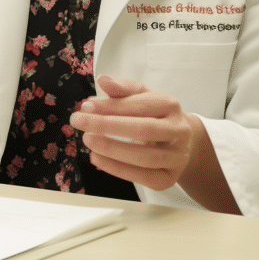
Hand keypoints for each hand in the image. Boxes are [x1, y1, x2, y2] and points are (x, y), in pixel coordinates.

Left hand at [68, 75, 194, 190]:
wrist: (179, 143)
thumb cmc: (155, 116)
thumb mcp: (141, 97)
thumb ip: (122, 88)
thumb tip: (104, 80)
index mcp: (171, 105)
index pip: (140, 105)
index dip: (111, 106)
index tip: (87, 106)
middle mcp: (179, 131)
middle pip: (143, 130)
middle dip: (107, 125)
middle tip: (79, 121)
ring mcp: (177, 157)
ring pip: (144, 157)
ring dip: (111, 148)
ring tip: (87, 139)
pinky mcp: (169, 179)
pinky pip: (143, 177)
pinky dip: (116, 169)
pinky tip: (96, 158)